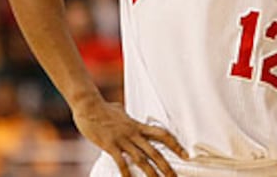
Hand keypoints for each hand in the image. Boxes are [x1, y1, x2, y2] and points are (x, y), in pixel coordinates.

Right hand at [73, 100, 187, 176]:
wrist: (90, 106)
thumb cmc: (104, 108)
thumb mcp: (121, 112)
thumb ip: (127, 118)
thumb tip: (126, 116)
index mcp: (139, 126)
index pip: (163, 135)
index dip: (176, 145)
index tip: (185, 155)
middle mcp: (134, 133)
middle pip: (155, 151)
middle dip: (166, 166)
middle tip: (175, 176)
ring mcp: (123, 140)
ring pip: (141, 159)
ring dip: (151, 172)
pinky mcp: (110, 145)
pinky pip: (121, 162)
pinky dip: (126, 173)